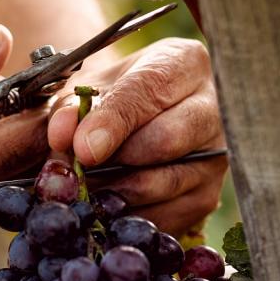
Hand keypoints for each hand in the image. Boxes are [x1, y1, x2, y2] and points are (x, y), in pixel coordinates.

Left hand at [48, 38, 225, 234]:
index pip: (149, 92)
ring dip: (115, 192)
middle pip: (166, 140)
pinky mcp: (208, 195)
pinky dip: (128, 217)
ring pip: (165, 183)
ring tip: (84, 189)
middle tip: (78, 172)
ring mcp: (217, 154)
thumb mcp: (88, 91)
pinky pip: (166, 216)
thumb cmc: (113, 97)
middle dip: (114, 160)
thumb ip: (71, 109)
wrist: (141, 121)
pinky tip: (106, 207)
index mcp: (183, 63)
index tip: (83, 150)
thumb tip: (63, 137)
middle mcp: (213, 106)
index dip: (112, 123)